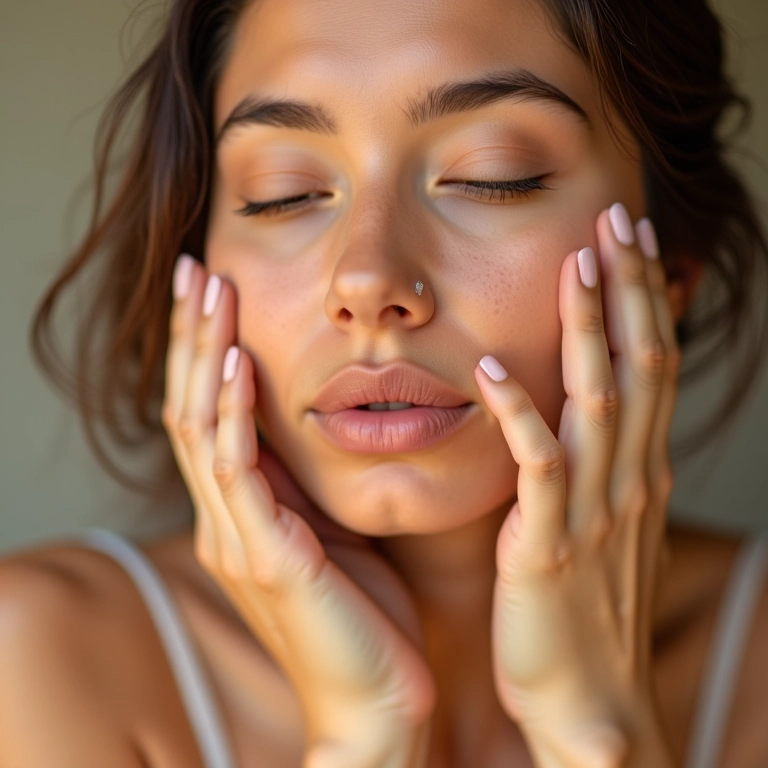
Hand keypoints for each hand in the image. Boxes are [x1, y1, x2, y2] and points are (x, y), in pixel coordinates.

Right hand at [162, 256, 433, 767]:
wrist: (378, 703)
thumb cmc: (367, 615)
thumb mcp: (334, 533)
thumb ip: (309, 485)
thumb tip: (313, 427)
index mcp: (247, 511)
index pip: (213, 413)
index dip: (210, 349)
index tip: (220, 288)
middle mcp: (229, 519)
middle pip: (193, 407)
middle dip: (195, 335)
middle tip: (198, 268)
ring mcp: (239, 539)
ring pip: (203, 430)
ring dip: (205, 356)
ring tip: (211, 290)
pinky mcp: (264, 560)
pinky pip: (237, 476)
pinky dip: (232, 417)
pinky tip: (237, 367)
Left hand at [476, 206, 677, 766]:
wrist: (587, 701)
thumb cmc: (583, 607)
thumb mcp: (600, 522)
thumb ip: (592, 463)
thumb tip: (579, 408)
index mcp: (635, 471)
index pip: (648, 366)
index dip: (641, 301)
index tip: (626, 240)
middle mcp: (626, 478)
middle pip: (637, 366)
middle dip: (628, 291)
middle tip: (615, 219)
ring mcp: (591, 510)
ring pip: (599, 401)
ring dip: (589, 331)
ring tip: (574, 265)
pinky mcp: (546, 545)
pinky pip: (538, 467)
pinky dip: (519, 416)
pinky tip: (492, 370)